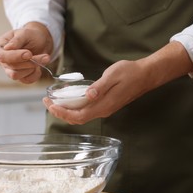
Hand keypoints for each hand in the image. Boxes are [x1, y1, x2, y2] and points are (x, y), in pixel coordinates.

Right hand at [0, 22, 53, 83]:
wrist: (40, 42)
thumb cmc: (31, 36)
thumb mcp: (25, 33)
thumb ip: (17, 40)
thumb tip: (8, 47)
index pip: (2, 56)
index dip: (16, 57)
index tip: (29, 54)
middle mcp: (2, 60)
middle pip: (11, 67)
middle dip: (29, 62)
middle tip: (45, 56)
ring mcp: (9, 69)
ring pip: (17, 76)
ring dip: (32, 68)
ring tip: (43, 58)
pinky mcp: (19, 77)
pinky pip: (26, 80)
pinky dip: (35, 74)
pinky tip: (39, 66)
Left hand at [43, 41, 192, 123]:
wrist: (145, 75)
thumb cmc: (130, 73)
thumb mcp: (113, 75)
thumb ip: (100, 87)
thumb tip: (88, 95)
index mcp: (104, 105)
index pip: (79, 115)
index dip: (63, 113)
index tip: (51, 105)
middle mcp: (103, 110)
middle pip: (77, 119)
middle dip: (60, 113)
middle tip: (46, 102)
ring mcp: (105, 109)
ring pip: (81, 116)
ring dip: (66, 111)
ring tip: (53, 102)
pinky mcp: (106, 105)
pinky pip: (87, 111)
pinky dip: (74, 108)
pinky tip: (69, 100)